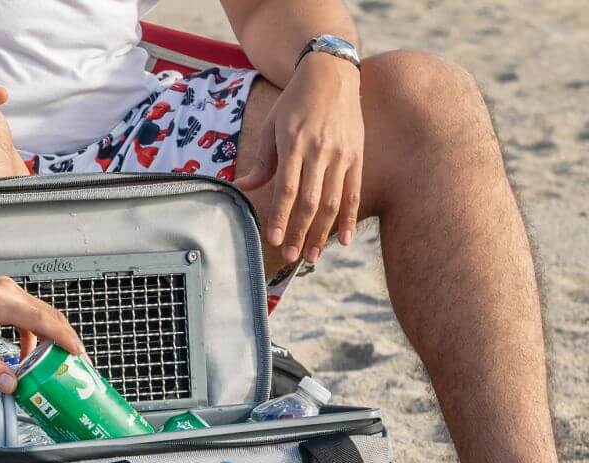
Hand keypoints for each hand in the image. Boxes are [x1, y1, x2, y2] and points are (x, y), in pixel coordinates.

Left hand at [0, 276, 84, 392]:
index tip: (78, 353)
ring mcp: (5, 290)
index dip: (64, 338)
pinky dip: (33, 332)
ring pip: (39, 313)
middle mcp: (7, 291)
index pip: (43, 320)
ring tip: (53, 361)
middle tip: (74, 362)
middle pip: (48, 315)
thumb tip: (11, 384)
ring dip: (49, 336)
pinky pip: (27, 312)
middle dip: (64, 339)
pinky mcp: (1, 294)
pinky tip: (28, 352)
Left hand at [235, 55, 363, 262]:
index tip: (273, 239)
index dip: (280, 216)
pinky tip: (343, 240)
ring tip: (312, 255)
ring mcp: (341, 154)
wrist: (332, 72)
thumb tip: (240, 188)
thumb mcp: (272, 126)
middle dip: (299, 232)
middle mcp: (319, 150)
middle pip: (310, 201)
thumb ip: (261, 162)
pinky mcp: (356, 155)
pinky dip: (349, 218)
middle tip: (291, 256)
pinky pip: (353, 192)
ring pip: (332, 201)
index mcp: (294, 143)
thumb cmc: (295, 102)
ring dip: (322, 232)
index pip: (286, 188)